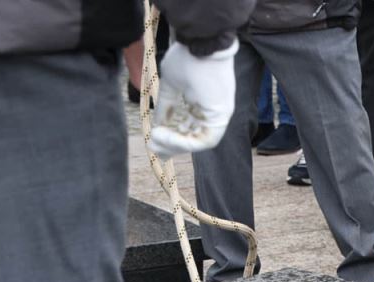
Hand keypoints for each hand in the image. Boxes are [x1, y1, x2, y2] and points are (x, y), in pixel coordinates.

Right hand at [148, 41, 238, 159]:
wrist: (201, 43)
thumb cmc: (187, 58)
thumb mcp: (170, 85)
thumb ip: (166, 106)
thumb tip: (157, 125)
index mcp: (201, 105)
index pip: (187, 128)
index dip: (170, 137)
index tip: (154, 139)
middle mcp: (211, 113)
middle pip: (192, 138)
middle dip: (171, 146)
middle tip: (153, 147)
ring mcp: (218, 116)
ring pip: (198, 143)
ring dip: (175, 146)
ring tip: (156, 139)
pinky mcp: (221, 118)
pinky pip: (204, 141)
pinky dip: (184, 143)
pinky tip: (164, 135)